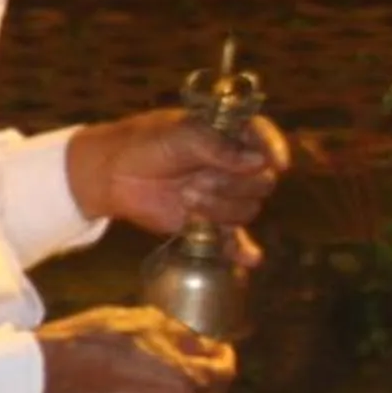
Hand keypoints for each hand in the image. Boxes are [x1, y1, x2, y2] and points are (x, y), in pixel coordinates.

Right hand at [36, 306, 235, 392]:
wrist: (52, 369)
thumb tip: (201, 346)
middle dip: (209, 378)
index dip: (225, 356)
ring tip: (168, 371)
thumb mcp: (150, 321)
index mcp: (186, 381)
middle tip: (199, 360)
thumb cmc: (100, 338)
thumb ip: (185, 337)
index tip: (219, 346)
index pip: (224, 373)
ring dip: (183, 392)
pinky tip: (144, 386)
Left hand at [65, 107, 288, 234]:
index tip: (277, 163)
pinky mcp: (210, 223)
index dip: (274, 150)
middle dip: (228, 184)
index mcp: (231, 135)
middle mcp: (235, 166)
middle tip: (193, 179)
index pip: (265, 140)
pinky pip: (234, 240)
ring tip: (185, 196)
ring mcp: (224, 195)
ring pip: (246, 211)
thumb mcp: (181, 134)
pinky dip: (242, 250)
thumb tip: (258, 162)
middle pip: (261, 183)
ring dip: (217, 208)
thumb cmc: (146, 144)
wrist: (114, 173)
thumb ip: (219, 146)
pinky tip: (249, 259)